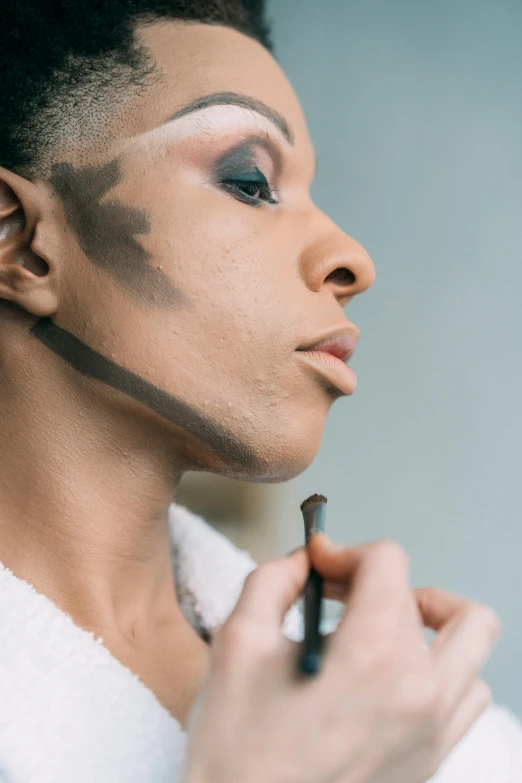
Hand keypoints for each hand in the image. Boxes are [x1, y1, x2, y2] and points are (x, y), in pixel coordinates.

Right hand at [181, 536, 499, 782]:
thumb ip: (274, 578)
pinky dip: (442, 670)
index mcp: (373, 654)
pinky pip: (466, 696)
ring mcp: (433, 731)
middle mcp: (419, 690)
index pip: (388, 562)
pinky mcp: (431, 761)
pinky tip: (394, 678)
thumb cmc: (235, 745)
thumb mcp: (237, 640)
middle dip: (377, 581)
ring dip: (429, 621)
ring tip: (382, 629)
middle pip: (426, 596)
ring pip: (471, 644)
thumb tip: (305, 561)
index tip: (318, 566)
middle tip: (340, 595)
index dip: (346, 550)